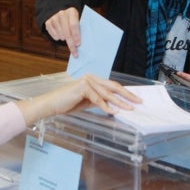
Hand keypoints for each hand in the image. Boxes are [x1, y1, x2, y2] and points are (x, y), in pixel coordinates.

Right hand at [15, 74, 139, 125]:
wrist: (51, 104)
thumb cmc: (66, 103)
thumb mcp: (86, 102)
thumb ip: (98, 101)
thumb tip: (113, 105)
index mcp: (92, 79)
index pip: (112, 86)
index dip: (124, 92)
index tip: (134, 99)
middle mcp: (91, 77)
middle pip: (113, 86)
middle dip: (127, 95)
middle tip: (138, 101)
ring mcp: (87, 81)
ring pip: (107, 93)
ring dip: (119, 102)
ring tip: (129, 108)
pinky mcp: (82, 87)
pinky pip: (97, 99)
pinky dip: (106, 106)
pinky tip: (113, 111)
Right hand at [44, 7, 81, 56]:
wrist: (62, 15)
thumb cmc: (73, 21)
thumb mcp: (78, 22)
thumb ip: (80, 30)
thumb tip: (79, 44)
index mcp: (72, 11)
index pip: (73, 25)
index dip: (76, 35)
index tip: (78, 44)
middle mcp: (62, 13)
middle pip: (66, 32)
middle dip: (71, 43)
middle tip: (74, 52)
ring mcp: (54, 18)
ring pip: (60, 35)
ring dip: (65, 40)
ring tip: (67, 38)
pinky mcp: (48, 22)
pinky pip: (54, 35)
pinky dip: (58, 38)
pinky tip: (61, 35)